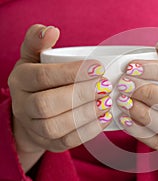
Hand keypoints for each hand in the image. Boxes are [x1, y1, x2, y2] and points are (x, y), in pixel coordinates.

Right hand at [8, 24, 112, 171]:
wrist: (32, 113)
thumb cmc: (38, 80)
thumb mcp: (34, 57)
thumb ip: (38, 42)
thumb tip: (50, 30)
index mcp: (21, 81)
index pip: (41, 77)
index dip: (70, 73)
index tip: (98, 68)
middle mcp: (23, 107)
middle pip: (47, 104)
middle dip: (80, 94)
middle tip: (104, 86)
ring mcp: (34, 128)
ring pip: (56, 126)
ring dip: (85, 114)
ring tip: (106, 102)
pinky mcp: (49, 143)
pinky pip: (67, 142)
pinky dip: (88, 131)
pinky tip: (105, 118)